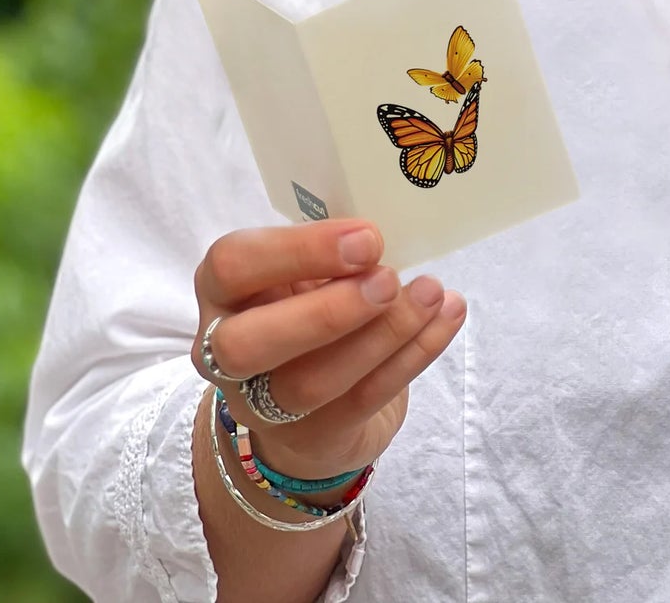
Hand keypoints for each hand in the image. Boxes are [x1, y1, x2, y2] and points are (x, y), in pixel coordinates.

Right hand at [192, 217, 465, 481]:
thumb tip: (383, 231)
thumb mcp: (303, 274)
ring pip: (311, 381)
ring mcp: (265, 406)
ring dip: (383, 334)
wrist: (308, 413)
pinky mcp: (316, 437)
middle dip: (326, 312)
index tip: (367, 238)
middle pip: (247, 344)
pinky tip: (447, 318)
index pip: (232, 265)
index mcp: (223, 292)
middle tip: (389, 279)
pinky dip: (414, 355)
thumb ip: (328, 253)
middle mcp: (225, 354)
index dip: (297, 251)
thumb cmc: (307, 311)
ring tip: (432, 293)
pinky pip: (365, 399)